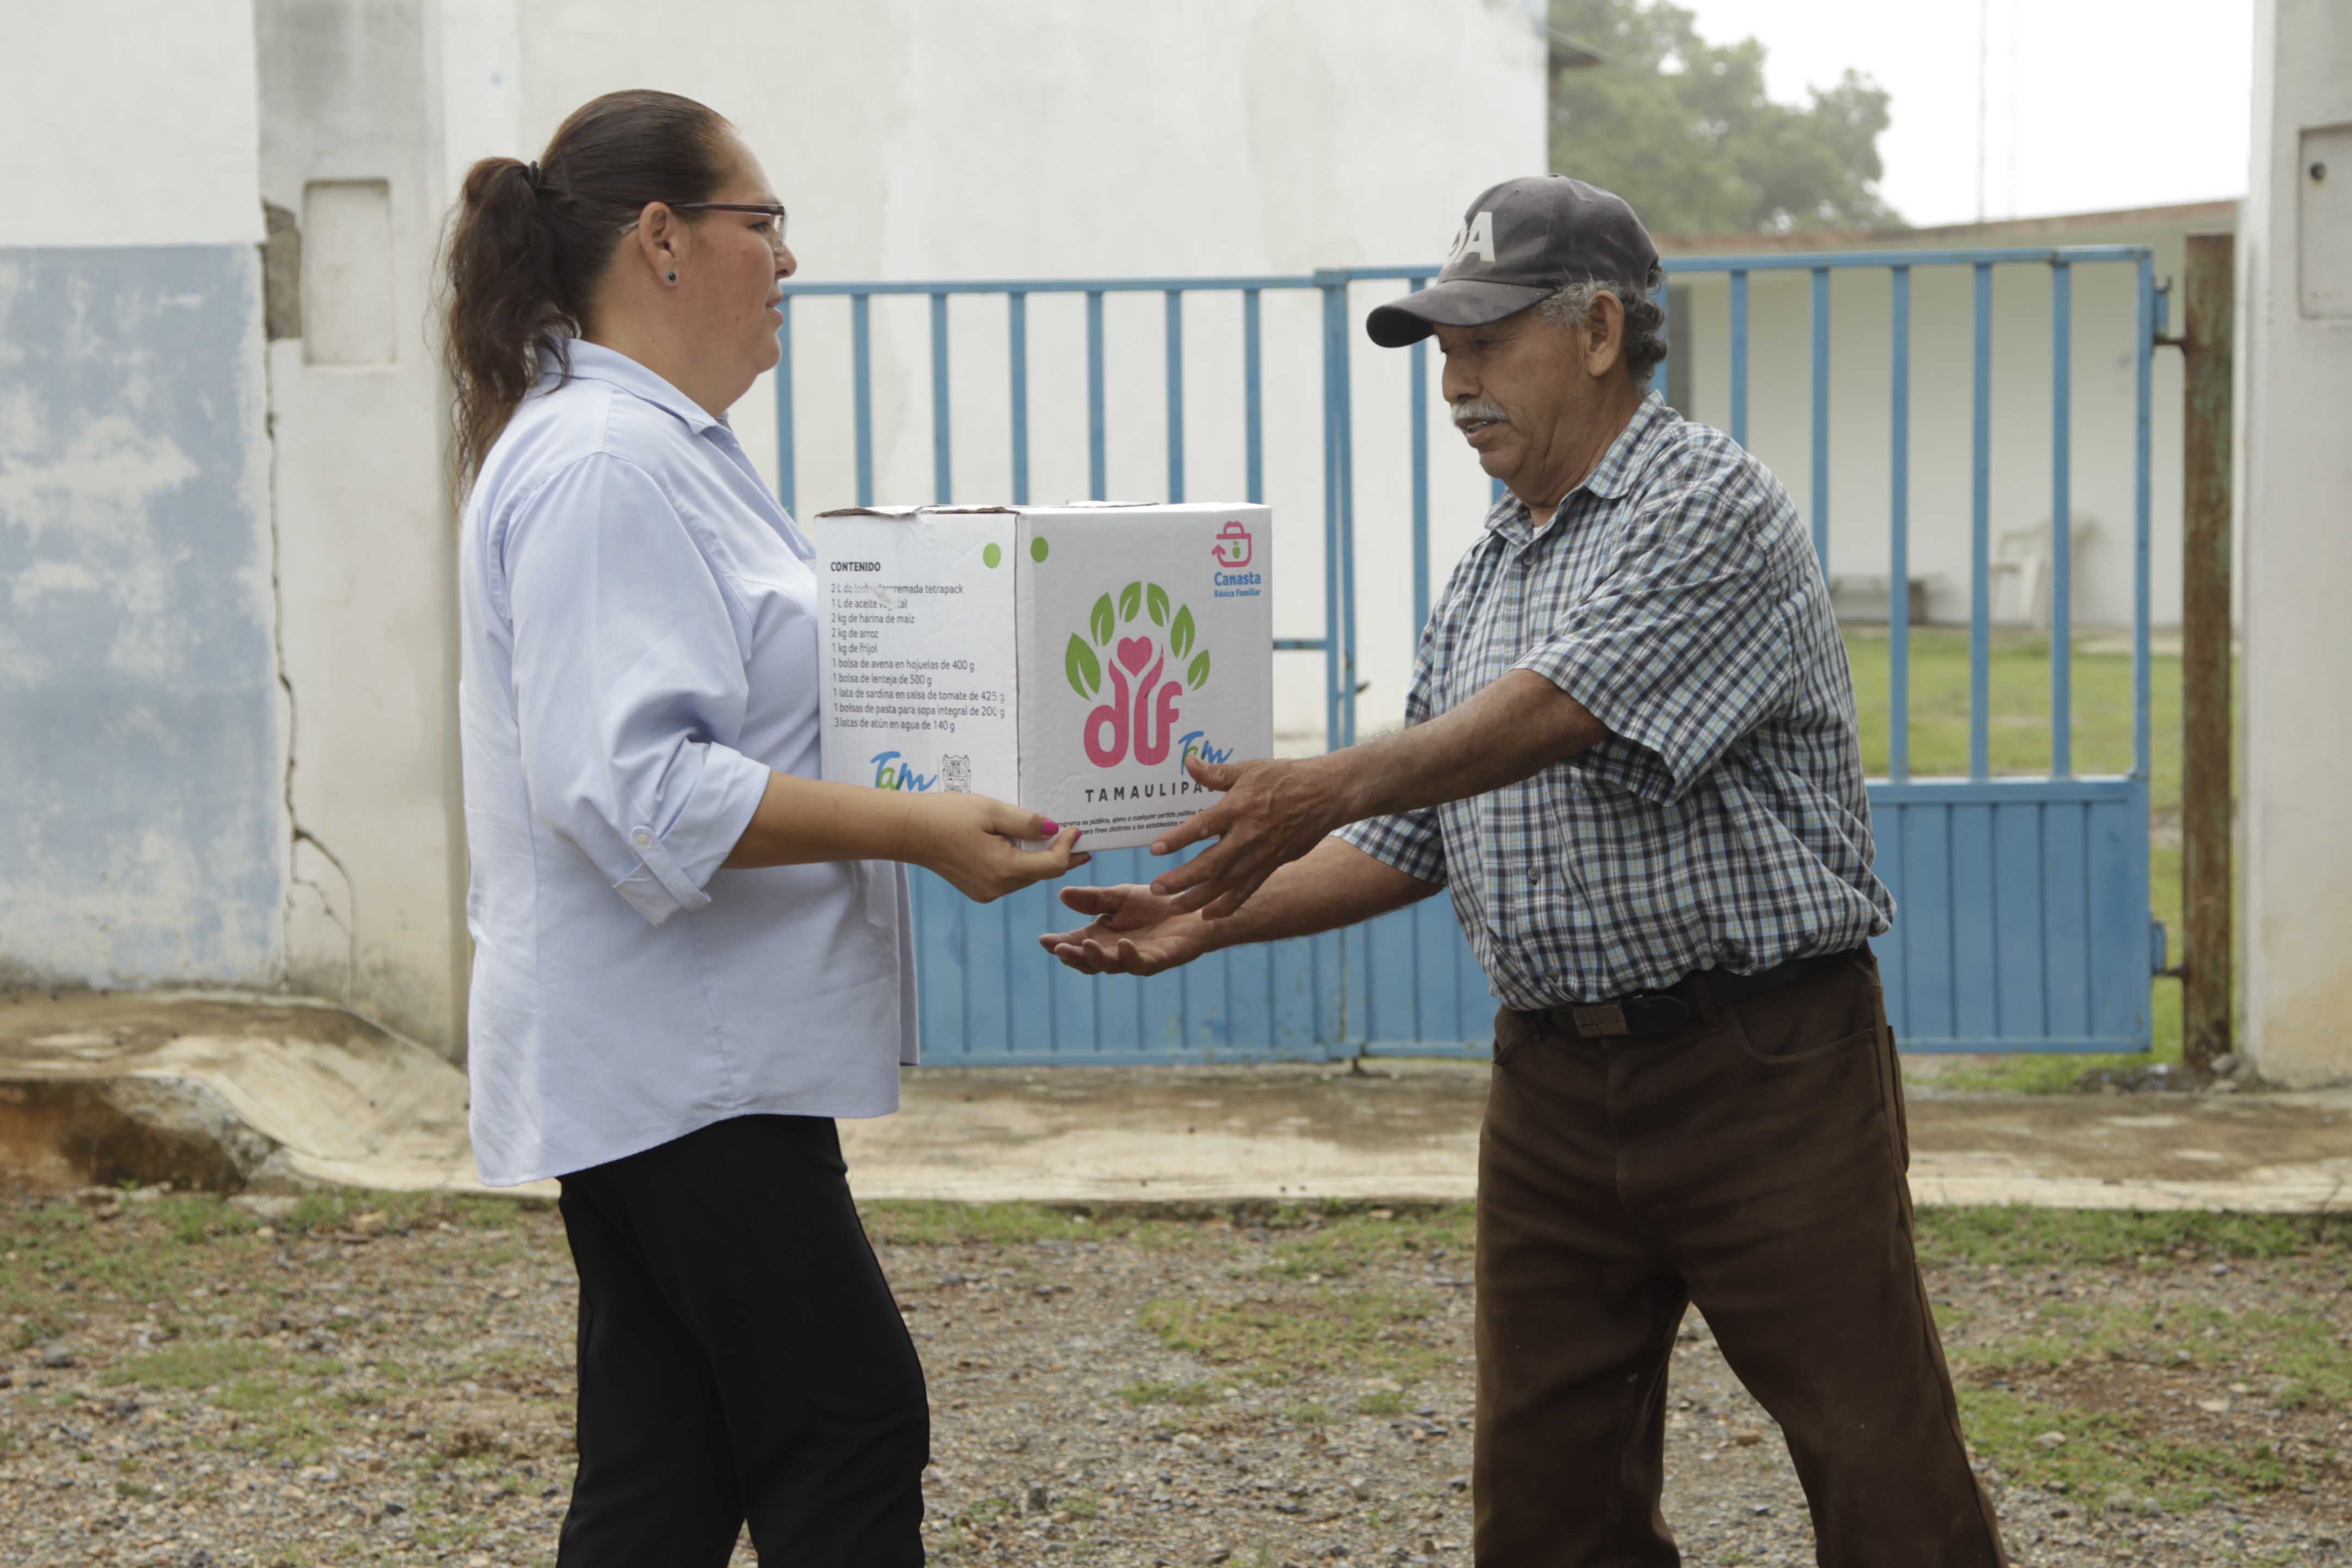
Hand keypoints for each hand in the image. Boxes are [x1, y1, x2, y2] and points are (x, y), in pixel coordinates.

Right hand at [904, 795, 1088, 903]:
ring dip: (1039, 858)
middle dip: (1059, 854)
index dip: (1068, 848)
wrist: (910, 831)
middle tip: (1076, 837)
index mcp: (1004, 869)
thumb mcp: (991, 810)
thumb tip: (1054, 830)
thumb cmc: (947, 815)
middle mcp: (998, 888)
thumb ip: (1026, 822)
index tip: (1077, 830)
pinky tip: (1022, 845)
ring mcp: (987, 892)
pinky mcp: (978, 890)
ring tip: (1052, 838)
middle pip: (1041, 873)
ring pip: (1026, 876)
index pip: (1052, 865)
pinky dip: (1020, 862)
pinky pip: (1010, 877)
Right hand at [1037, 883, 1211, 974]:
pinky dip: (1130, 956)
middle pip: (1089, 961)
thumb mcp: (1119, 896)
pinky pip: (1142, 963)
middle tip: (1059, 949)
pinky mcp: (1160, 960)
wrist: (1193, 908)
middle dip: (1073, 956)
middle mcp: (1115, 952)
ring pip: (1112, 966)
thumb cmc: (1154, 904)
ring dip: (1097, 958)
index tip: (1043, 940)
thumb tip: (1062, 893)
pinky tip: (1123, 945)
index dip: (1059, 944)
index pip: (1075, 943)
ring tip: (1085, 946)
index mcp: (1102, 937)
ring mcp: (1137, 959)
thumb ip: (1093, 899)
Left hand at [1145, 754, 1353, 918]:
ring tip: (1173, 908)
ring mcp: (1260, 855)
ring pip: (1225, 883)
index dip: (1178, 839)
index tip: (1155, 849)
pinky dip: (1227, 905)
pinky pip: (1246, 890)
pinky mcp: (1270, 866)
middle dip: (1182, 879)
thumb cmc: (1285, 778)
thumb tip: (1189, 762)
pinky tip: (1207, 916)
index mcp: (1240, 807)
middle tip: (1157, 889)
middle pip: (1211, 863)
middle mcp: (1248, 835)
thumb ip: (1217, 773)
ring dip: (1198, 898)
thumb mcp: (1249, 769)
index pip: (1203, 826)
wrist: (1325, 795)